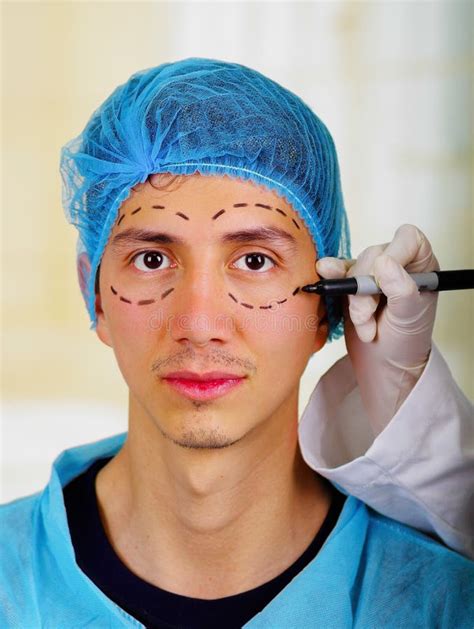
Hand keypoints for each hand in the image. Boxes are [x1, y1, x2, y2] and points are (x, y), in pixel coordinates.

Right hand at [316, 224, 439, 434]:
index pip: (407, 240)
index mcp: (421, 265)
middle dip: (366, 290)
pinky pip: (336, 271)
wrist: (383, 364)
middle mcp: (397, 263)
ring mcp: (371, 272)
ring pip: (353, 268)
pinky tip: (326, 277)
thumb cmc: (405, 342)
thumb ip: (401, 290)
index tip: (383, 281)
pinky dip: (332, 279)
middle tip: (368, 318)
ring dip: (353, 299)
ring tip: (364, 325)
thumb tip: (385, 263)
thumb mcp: (409, 318)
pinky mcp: (350, 282)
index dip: (393, 254)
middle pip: (374, 255)